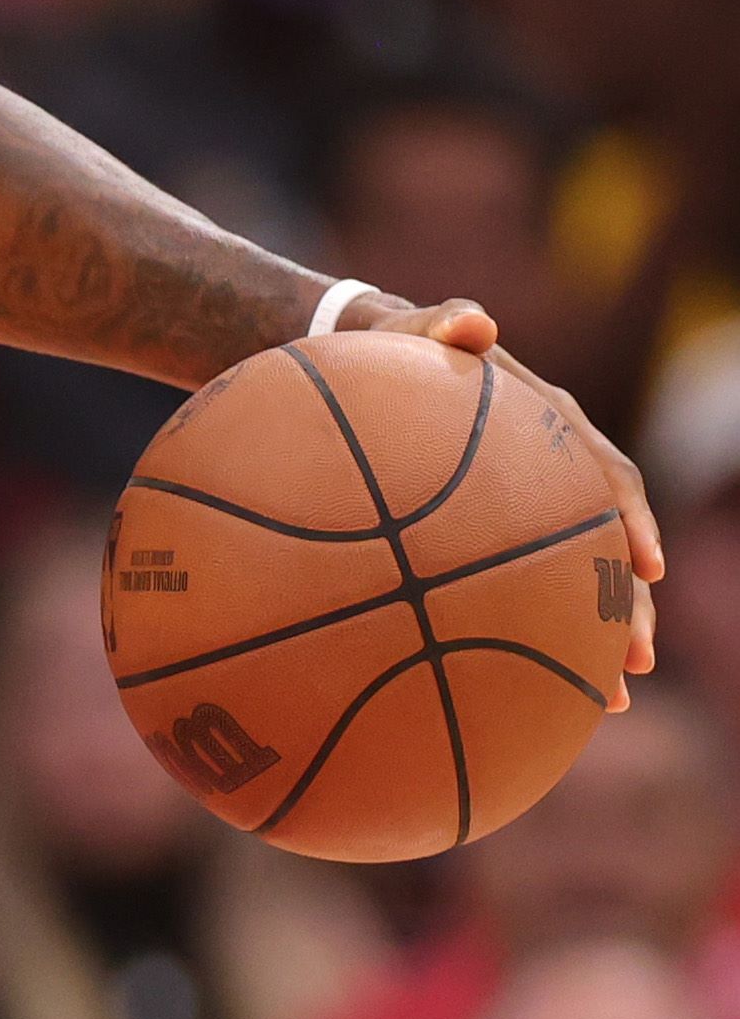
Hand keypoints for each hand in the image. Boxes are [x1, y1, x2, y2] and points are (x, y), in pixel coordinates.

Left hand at [339, 294, 662, 701]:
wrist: (374, 359)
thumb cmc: (399, 347)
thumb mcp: (417, 330)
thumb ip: (444, 323)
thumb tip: (472, 320)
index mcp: (550, 429)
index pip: (605, 477)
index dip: (631, 522)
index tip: (645, 567)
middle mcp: (552, 475)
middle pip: (604, 548)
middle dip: (627, 607)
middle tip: (636, 662)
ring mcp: (527, 507)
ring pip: (575, 580)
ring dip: (596, 637)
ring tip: (608, 698)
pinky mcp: (492, 533)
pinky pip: (522, 587)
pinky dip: (530, 631)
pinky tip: (522, 687)